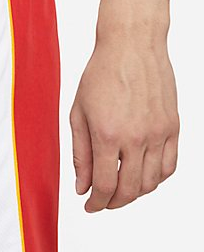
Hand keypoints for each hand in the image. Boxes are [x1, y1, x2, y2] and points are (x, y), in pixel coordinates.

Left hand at [70, 34, 178, 212]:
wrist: (132, 45)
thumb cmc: (100, 75)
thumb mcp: (78, 115)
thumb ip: (79, 155)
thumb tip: (81, 187)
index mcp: (107, 135)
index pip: (104, 186)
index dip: (96, 203)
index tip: (89, 206)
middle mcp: (136, 137)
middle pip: (129, 190)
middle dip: (113, 203)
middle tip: (102, 202)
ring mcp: (158, 133)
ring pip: (151, 182)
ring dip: (134, 193)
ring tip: (120, 190)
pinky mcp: (173, 126)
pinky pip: (170, 165)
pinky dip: (156, 179)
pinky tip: (141, 176)